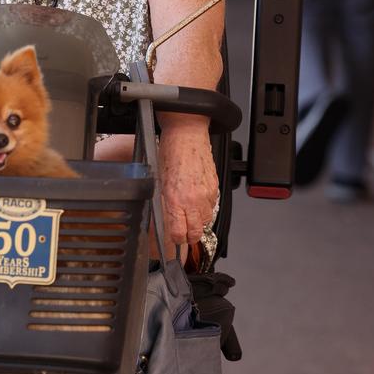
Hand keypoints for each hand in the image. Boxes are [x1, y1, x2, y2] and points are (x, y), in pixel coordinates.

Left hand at [158, 122, 218, 244]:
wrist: (187, 134)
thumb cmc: (170, 152)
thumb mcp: (158, 180)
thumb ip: (163, 202)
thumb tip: (165, 218)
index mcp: (174, 199)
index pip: (178, 233)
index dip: (176, 239)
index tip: (173, 238)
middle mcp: (192, 199)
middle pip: (196, 232)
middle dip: (189, 236)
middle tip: (183, 233)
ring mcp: (206, 194)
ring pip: (206, 221)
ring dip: (198, 222)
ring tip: (190, 214)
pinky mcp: (215, 187)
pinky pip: (212, 206)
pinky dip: (205, 208)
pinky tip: (197, 200)